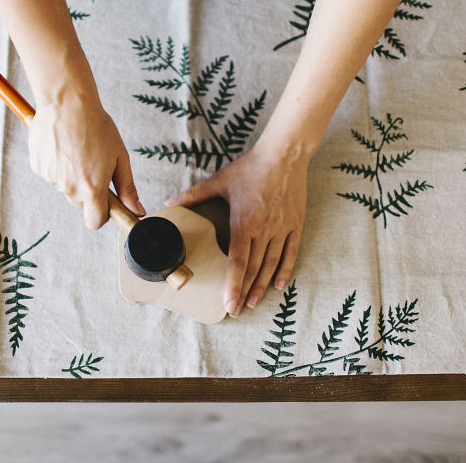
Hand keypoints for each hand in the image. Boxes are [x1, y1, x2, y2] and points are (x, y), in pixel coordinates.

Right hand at [28, 95, 144, 228]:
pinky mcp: (38, 167)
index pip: (94, 222)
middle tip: (92, 164)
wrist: (67, 102)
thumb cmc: (97, 126)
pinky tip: (63, 145)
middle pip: (80, 203)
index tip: (105, 202)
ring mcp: (51, 178)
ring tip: (77, 148)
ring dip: (71, 175)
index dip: (102, 214)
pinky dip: (57, 165)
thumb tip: (137, 210)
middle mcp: (69, 187)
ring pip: (65, 187)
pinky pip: (51, 174)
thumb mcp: (119, 156)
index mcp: (92, 187)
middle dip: (88, 191)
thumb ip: (127, 187)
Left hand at [166, 141, 308, 316]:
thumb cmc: (251, 167)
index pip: (237, 262)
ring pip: (271, 265)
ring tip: (253, 303)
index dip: (232, 286)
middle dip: (244, 293)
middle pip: (254, 269)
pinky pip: (290, 253)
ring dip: (262, 286)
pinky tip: (278, 284)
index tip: (228, 304)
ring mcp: (281, 228)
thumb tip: (171, 202)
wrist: (284, 155)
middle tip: (236, 310)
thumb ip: (194, 195)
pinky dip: (284, 270)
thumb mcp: (219, 181)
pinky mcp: (295, 225)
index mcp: (243, 222)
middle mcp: (264, 230)